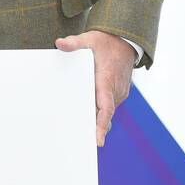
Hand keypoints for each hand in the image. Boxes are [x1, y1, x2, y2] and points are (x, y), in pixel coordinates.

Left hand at [55, 29, 134, 146]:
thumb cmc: (104, 42)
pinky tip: (83, 120)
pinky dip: (98, 115)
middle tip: (78, 146)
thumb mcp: (88, 39)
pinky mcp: (115, 93)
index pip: (105, 108)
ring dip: (94, 122)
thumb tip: (60, 43)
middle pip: (104, 116)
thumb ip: (74, 43)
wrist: (124, 41)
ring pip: (105, 113)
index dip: (101, 124)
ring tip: (77, 137)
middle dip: (93, 130)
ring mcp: (117, 94)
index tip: (97, 140)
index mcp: (107, 81)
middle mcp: (114, 91)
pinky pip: (106, 108)